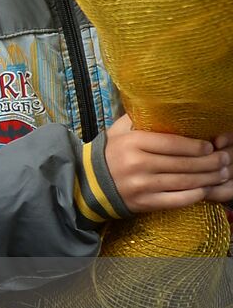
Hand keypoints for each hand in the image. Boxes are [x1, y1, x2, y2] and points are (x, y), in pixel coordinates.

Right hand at [105, 115, 229, 212]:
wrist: (87, 184)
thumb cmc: (108, 154)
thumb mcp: (117, 131)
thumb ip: (138, 119)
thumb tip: (161, 105)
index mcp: (132, 143)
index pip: (173, 143)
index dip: (196, 146)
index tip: (210, 146)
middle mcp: (138, 164)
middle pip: (183, 163)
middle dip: (209, 162)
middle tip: (224, 160)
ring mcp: (142, 185)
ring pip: (184, 182)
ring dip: (208, 178)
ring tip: (221, 174)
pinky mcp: (145, 202)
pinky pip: (177, 200)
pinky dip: (195, 195)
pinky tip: (205, 189)